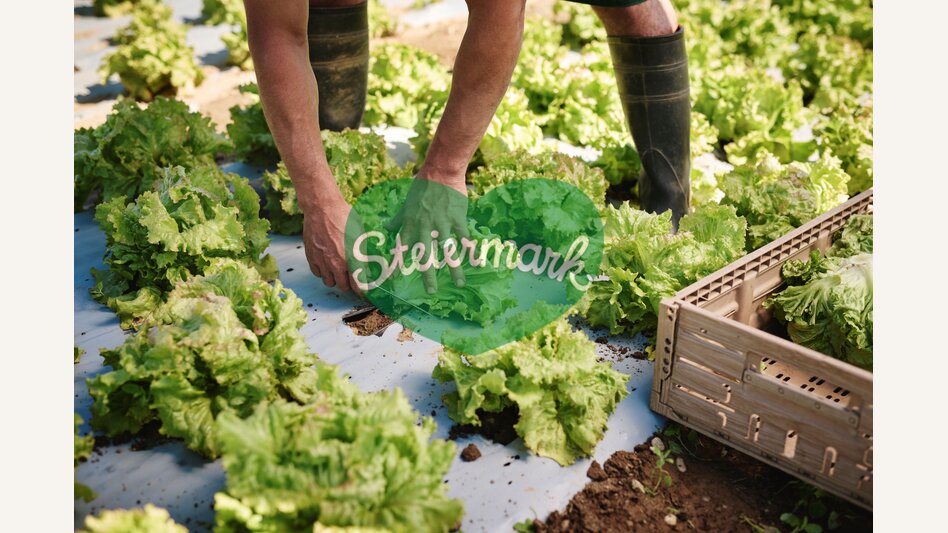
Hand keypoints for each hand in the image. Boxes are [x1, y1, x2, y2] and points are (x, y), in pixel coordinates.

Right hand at [302, 194, 359, 293]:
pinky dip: (323, 272)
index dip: (362, 291)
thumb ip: (363, 254)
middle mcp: (336, 264)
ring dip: (335, 279)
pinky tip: (327, 264)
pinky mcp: (311, 257)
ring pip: (329, 282)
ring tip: (339, 271)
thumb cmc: (344, 218)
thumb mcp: (360, 235)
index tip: (364, 292)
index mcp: (351, 259)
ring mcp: (322, 261)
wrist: (322, 208)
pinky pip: (317, 273)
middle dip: (349, 285)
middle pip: (343, 287)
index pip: (358, 285)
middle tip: (352, 279)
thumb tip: (368, 266)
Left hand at [386, 170, 469, 293]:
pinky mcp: (457, 219)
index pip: (402, 248)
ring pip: (448, 250)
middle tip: (431, 292)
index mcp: (411, 224)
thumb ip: (397, 219)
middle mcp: (425, 228)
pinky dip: (472, 251)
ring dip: (454, 269)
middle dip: (428, 275)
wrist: (440, 172)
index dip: (398, 264)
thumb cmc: (422, 187)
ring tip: (460, 284)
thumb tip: (386, 227)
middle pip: (426, 255)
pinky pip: (465, 238)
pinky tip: (478, 263)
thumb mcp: (406, 204)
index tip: (395, 281)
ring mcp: (442, 224)